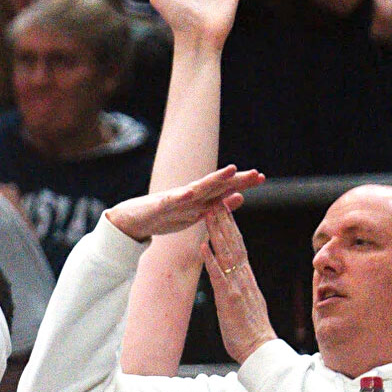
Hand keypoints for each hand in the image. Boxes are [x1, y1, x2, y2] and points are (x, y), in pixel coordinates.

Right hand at [106, 161, 262, 244]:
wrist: (130, 221)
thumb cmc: (164, 217)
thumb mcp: (196, 214)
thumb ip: (217, 205)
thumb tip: (241, 197)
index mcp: (200, 200)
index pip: (224, 189)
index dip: (242, 183)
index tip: (261, 177)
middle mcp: (190, 196)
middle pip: (217, 186)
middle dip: (236, 180)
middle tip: (256, 173)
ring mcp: (175, 199)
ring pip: (198, 189)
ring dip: (214, 180)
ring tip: (230, 171)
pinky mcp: (159, 206)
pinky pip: (171, 201)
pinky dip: (181, 196)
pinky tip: (190, 192)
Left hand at [202, 208, 275, 363]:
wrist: (260, 349)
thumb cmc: (250, 331)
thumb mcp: (243, 303)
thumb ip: (236, 287)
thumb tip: (229, 277)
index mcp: (246, 278)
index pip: (238, 245)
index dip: (230, 226)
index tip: (223, 209)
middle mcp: (244, 278)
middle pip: (234, 242)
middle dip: (224, 220)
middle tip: (215, 199)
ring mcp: (238, 287)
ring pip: (227, 253)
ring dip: (218, 232)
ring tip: (209, 212)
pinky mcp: (230, 299)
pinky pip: (219, 277)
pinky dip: (212, 261)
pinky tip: (204, 247)